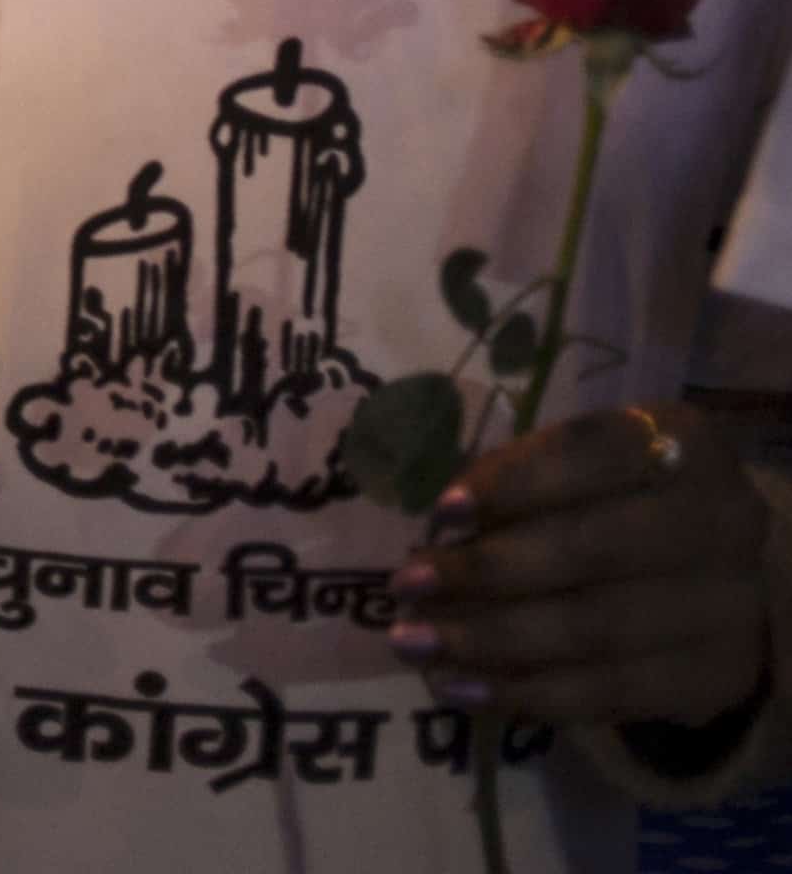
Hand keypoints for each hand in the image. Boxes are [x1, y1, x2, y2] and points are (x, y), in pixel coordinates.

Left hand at [389, 402, 772, 730]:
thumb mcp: (576, 467)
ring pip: (596, 629)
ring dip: (491, 639)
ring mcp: (729, 604)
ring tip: (414, 644)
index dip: (516, 482)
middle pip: (593, 549)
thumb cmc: (614, 501)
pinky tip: (461, 689)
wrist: (710, 577)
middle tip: (407, 586)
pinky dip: (526, 693)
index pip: (594, 454)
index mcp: (682, 442)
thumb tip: (440, 525)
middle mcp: (723, 519)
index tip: (442, 512)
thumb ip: (517, 480)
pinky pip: (611, 693)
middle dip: (487, 570)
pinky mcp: (716, 675)